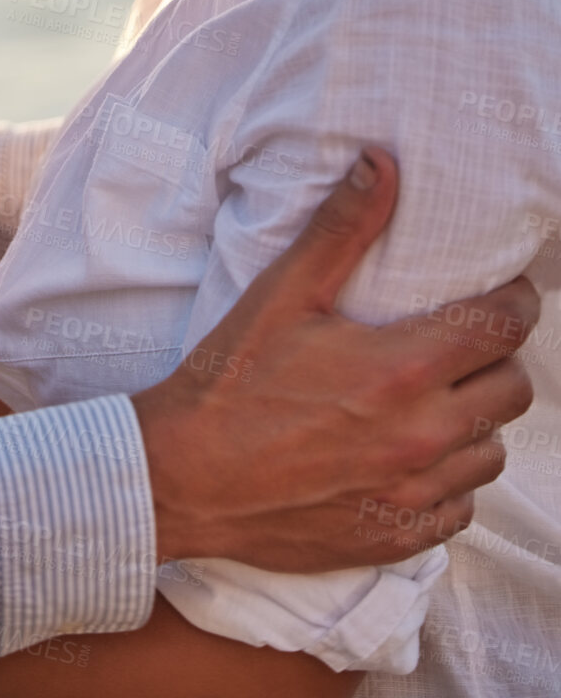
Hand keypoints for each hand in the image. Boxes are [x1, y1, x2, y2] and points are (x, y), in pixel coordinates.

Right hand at [130, 147, 537, 570]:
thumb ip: (342, 227)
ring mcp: (413, 493)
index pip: (504, 327)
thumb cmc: (228, 381)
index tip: (498, 292)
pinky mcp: (396, 535)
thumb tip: (380, 162)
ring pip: (491, 452)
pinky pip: (460, 506)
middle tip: (459, 343)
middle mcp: (422, 435)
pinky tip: (407, 453)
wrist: (184, 477)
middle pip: (512, 390)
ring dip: (474, 420)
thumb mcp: (282, 293)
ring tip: (433, 397)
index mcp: (402, 368)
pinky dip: (446, 477)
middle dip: (496, 359)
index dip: (512, 302)